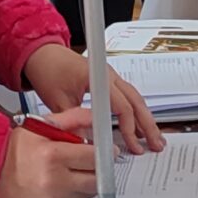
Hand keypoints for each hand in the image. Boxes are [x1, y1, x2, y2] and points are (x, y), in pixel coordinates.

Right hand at [0, 124, 98, 197]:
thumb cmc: (15, 147)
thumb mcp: (42, 124)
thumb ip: (73, 118)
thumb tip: (97, 116)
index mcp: (53, 155)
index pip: (94, 157)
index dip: (106, 152)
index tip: (110, 149)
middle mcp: (55, 180)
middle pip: (98, 178)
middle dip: (102, 168)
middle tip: (99, 159)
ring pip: (90, 191)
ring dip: (92, 179)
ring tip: (79, 167)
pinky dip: (79, 190)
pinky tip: (68, 179)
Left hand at [21, 44, 162, 155]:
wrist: (41, 52)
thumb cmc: (48, 70)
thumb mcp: (58, 101)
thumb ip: (75, 123)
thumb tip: (88, 144)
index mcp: (99, 77)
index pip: (122, 106)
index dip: (129, 128)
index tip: (132, 145)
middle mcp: (109, 75)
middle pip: (136, 101)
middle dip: (148, 125)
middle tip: (156, 144)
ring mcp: (110, 76)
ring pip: (135, 98)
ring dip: (145, 119)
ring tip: (154, 139)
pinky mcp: (107, 80)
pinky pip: (127, 96)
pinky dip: (135, 111)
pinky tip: (138, 126)